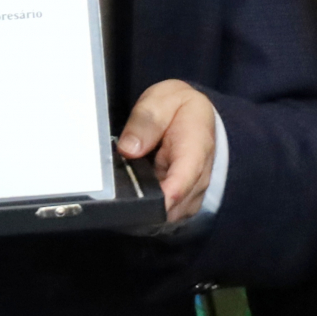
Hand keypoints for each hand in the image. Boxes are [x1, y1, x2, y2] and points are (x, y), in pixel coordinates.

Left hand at [115, 79, 216, 223]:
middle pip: (172, 207)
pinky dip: (148, 206)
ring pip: (167, 215)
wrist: (196, 115)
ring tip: (127, 185)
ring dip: (146, 206)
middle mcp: (199, 177)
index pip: (181, 183)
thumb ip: (146, 122)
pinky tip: (136, 191)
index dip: (160, 199)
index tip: (139, 205)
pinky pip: (164, 213)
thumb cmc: (179, 107)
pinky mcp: (182, 201)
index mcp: (196, 149)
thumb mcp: (161, 100)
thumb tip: (129, 149)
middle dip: (145, 203)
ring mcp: (191, 192)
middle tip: (117, 189)